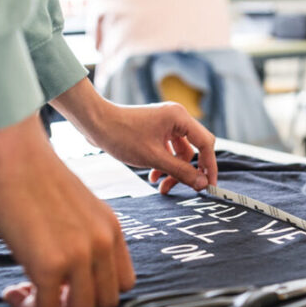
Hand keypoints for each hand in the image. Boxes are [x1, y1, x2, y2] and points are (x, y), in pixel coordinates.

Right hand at [0, 113, 134, 306]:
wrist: (12, 148)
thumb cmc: (32, 171)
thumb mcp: (75, 205)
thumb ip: (80, 233)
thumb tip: (64, 265)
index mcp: (111, 227)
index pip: (124, 282)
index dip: (96, 291)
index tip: (68, 284)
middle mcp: (103, 242)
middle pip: (106, 304)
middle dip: (74, 306)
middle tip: (44, 293)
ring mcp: (79, 254)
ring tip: (26, 292)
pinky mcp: (49, 263)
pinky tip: (11, 291)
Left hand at [95, 102, 217, 194]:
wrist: (96, 124)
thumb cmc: (122, 136)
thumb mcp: (154, 158)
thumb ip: (181, 172)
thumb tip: (202, 184)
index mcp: (179, 118)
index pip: (205, 143)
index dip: (209, 166)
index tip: (209, 186)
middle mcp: (177, 117)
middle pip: (194, 149)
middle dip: (189, 171)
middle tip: (189, 189)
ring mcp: (166, 123)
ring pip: (180, 152)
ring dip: (173, 170)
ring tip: (161, 187)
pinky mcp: (157, 129)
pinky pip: (169, 149)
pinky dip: (164, 164)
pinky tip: (153, 177)